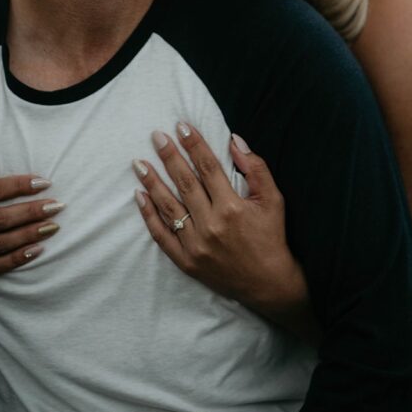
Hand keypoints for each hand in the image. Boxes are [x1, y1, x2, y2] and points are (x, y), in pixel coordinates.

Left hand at [133, 123, 318, 340]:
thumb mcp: (273, 199)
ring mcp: (196, 245)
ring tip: (139, 163)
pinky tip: (139, 196)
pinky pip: (162, 236)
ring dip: (152, 183)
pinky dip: (149, 216)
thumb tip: (235, 140)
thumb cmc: (272, 237)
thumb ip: (255, 168)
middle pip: (185, 183)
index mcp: (232, 207)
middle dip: (169, 156)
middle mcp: (211, 225)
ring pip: (169, 207)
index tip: (181, 126)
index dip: (194, 145)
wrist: (268, 284)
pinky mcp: (187, 262)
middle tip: (156, 136)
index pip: (208, 167)